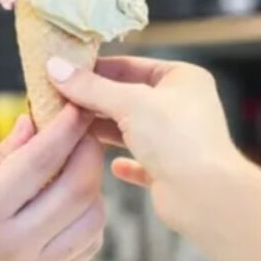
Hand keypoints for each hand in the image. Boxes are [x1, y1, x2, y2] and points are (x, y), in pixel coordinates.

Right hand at [0, 106, 105, 260]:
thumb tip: (32, 123)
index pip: (40, 159)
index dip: (64, 128)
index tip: (75, 107)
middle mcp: (14, 243)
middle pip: (78, 187)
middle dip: (88, 151)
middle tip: (82, 132)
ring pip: (92, 218)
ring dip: (93, 185)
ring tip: (76, 166)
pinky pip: (86, 246)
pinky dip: (88, 217)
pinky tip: (71, 201)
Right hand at [46, 55, 241, 230]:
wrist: (205, 195)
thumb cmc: (177, 139)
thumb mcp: (128, 103)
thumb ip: (89, 87)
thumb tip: (54, 66)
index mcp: (182, 79)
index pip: (130, 65)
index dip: (95, 69)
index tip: (63, 73)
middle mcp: (182, 106)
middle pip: (127, 97)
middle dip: (93, 101)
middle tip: (57, 101)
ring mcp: (176, 138)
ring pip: (129, 128)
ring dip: (102, 130)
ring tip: (68, 129)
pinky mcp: (169, 169)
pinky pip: (139, 160)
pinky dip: (122, 161)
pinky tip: (108, 164)